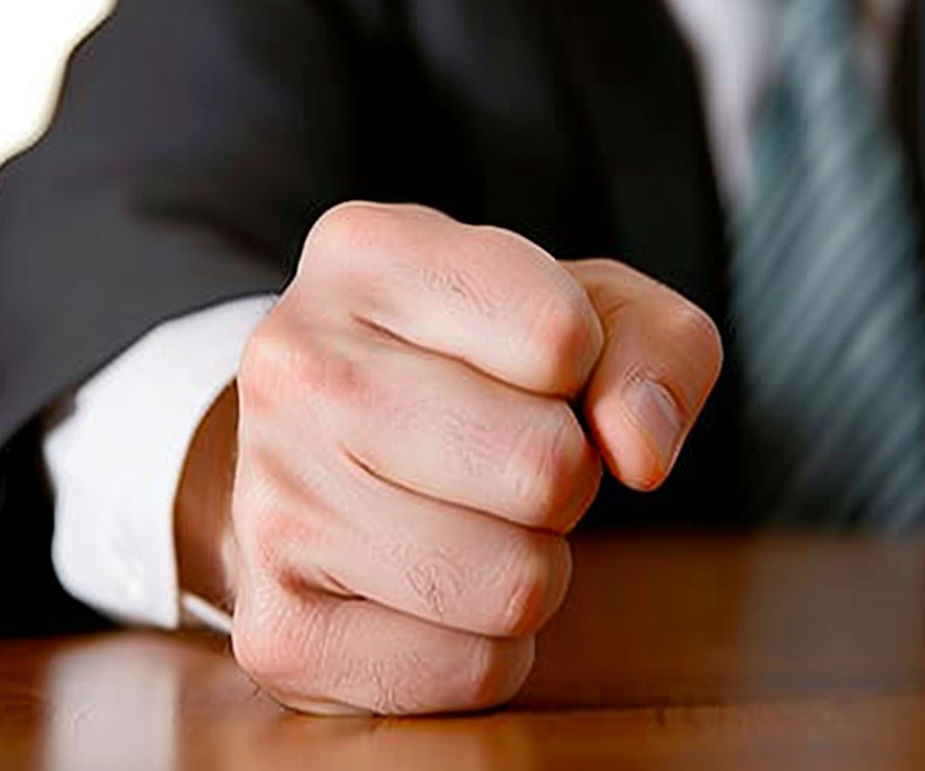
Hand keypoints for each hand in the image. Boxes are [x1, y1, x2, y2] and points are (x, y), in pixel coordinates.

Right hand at [180, 202, 721, 714]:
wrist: (322, 457)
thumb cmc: (474, 375)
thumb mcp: (586, 314)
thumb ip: (657, 348)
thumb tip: (638, 450)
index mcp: (365, 255)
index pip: (561, 337)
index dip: (586, 369)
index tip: (535, 372)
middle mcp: (292, 365)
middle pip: (545, 468)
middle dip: (565, 478)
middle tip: (509, 462)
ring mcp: (268, 500)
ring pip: (516, 582)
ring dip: (532, 565)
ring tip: (472, 523)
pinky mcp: (278, 629)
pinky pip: (470, 670)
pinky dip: (488, 646)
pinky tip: (436, 594)